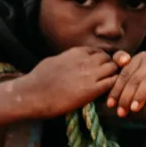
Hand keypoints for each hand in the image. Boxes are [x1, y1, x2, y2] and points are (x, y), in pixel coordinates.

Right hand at [11, 44, 125, 118]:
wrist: (31, 95)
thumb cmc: (37, 80)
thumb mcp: (54, 60)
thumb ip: (68, 58)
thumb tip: (70, 59)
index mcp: (76, 52)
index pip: (99, 51)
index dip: (102, 61)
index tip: (100, 69)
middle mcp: (85, 60)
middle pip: (109, 59)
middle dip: (110, 68)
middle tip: (106, 80)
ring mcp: (90, 74)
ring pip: (113, 69)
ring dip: (113, 76)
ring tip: (107, 87)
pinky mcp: (91, 90)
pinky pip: (112, 82)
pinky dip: (113, 86)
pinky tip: (107, 93)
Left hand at [104, 52, 145, 116]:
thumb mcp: (132, 82)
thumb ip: (121, 78)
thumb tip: (117, 73)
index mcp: (138, 58)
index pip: (124, 74)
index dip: (116, 90)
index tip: (111, 105)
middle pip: (135, 78)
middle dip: (126, 96)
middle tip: (122, 112)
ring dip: (140, 95)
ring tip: (135, 108)